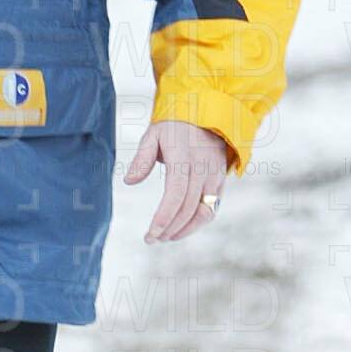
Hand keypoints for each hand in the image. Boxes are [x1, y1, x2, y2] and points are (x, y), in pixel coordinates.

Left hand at [122, 119, 229, 241]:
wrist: (207, 112)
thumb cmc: (174, 124)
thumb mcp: (153, 134)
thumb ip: (141, 158)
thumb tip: (129, 182)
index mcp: (184, 158)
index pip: (175, 195)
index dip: (164, 218)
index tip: (150, 234)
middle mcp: (203, 169)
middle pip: (188, 209)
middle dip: (169, 229)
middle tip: (151, 239)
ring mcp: (215, 176)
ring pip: (204, 213)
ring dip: (185, 230)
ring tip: (165, 237)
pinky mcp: (221, 181)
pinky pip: (212, 208)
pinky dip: (197, 222)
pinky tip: (181, 228)